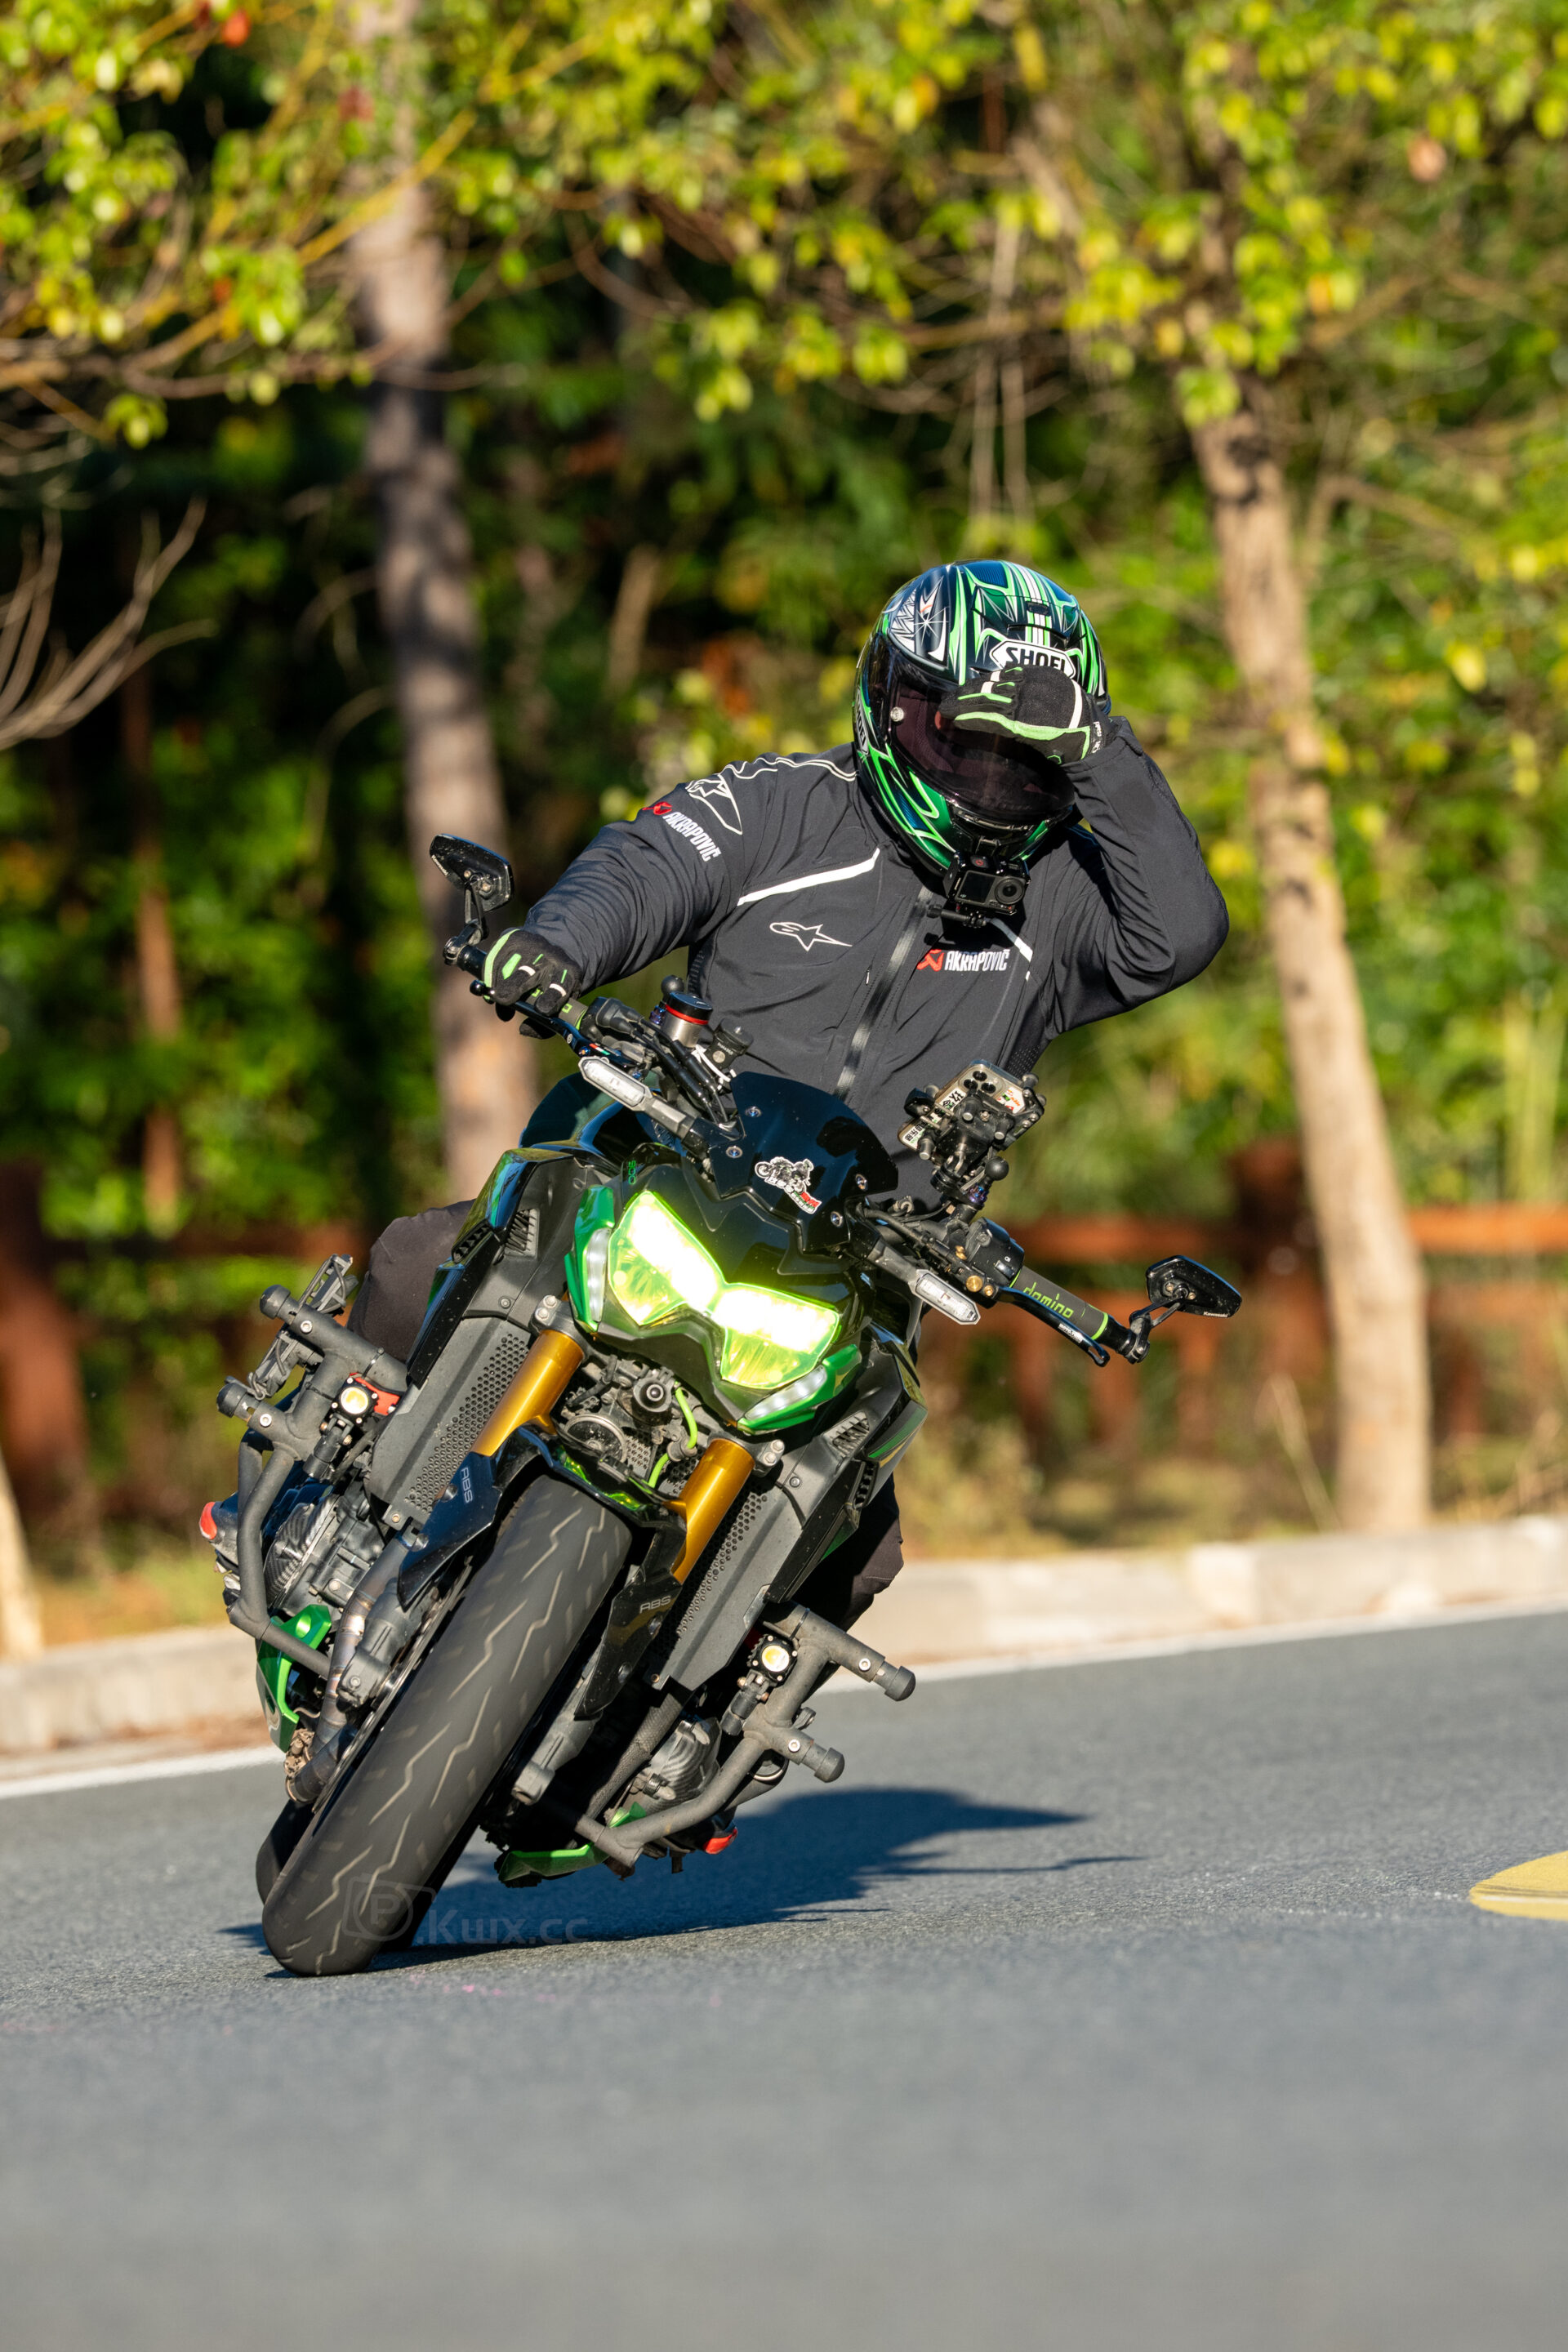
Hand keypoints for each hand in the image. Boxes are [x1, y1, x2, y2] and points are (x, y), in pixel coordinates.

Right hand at [479, 927, 582, 1015]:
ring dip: (500, 982)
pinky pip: (496, 956)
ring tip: (495, 996)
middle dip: (516, 986)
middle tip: (505, 999)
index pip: (560, 986)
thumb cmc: (554, 983)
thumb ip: (544, 1023)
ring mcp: (531, 946)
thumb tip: (523, 1030)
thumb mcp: (559, 1002)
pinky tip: (491, 985)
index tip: (542, 1010)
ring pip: (509, 965)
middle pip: (530, 972)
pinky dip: (490, 973)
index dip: (551, 998)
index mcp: (567, 974)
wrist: (557, 945)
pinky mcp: (514, 938)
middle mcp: (549, 958)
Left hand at [939, 660, 1102, 763]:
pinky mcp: (1021, 722)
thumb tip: (1010, 688)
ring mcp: (1025, 702)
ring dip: (962, 706)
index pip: (1002, 674)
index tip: (966, 688)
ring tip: (945, 710)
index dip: (980, 683)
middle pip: (990, 685)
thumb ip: (1035, 689)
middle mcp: (1030, 683)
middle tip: (947, 700)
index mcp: (1039, 673)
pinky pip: (991, 719)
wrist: (1089, 736)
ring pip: (986, 701)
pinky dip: (973, 720)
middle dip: (966, 693)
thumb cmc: (1075, 720)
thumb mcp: (1057, 693)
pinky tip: (958, 721)